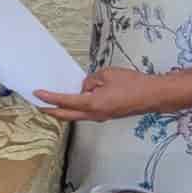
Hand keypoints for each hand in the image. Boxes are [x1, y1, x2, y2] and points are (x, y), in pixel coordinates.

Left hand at [35, 67, 168, 121]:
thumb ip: (91, 81)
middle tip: (37, 104)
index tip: (36, 93)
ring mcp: (100, 117)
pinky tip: (71, 102)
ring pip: (75, 116)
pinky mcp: (106, 116)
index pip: (64, 101)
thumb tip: (84, 87)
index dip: (49, 97)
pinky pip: (85, 114)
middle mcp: (94, 114)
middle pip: (65, 115)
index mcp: (92, 104)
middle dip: (49, 110)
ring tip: (50, 104)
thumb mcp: (107, 74)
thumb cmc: (133, 83)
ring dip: (62, 111)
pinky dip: (75, 109)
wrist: (154, 96)